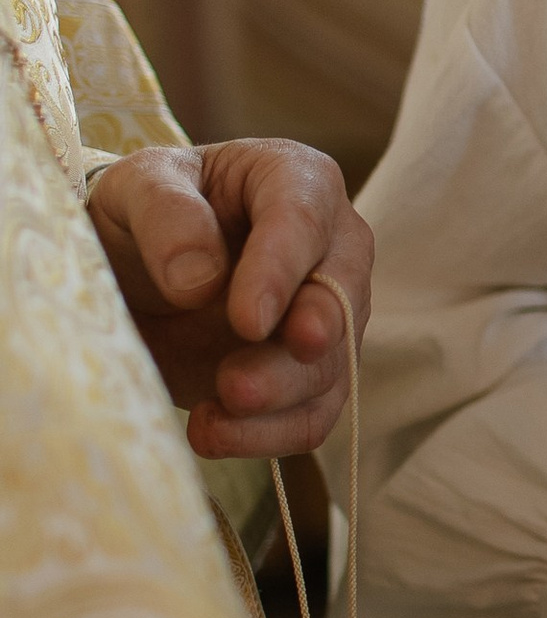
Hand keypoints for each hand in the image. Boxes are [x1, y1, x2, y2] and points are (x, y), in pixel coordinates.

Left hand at [87, 140, 370, 457]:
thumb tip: (199, 282)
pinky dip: (267, 436)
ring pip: (331, 366)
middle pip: (340, 298)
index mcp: (296, 181)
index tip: (247, 320)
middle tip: (243, 382)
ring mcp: (327, 316)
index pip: (304, 219)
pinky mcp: (308, 374)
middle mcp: (331, 248)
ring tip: (211, 417)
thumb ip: (166, 215)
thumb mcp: (136, 187)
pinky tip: (211, 433)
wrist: (135, 267)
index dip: (281, 271)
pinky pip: (312, 415)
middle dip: (301, 347)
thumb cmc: (146, 211)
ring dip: (276, 400)